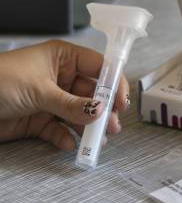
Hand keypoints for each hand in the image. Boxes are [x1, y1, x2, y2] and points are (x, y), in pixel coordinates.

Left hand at [0, 40, 129, 150]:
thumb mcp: (39, 90)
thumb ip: (72, 104)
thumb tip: (100, 112)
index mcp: (61, 58)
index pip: (98, 67)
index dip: (113, 83)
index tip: (121, 102)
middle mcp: (59, 78)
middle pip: (92, 95)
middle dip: (103, 111)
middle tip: (110, 126)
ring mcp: (50, 100)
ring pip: (79, 115)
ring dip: (89, 129)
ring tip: (96, 141)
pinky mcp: (39, 121)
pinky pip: (61, 131)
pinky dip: (67, 139)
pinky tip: (69, 144)